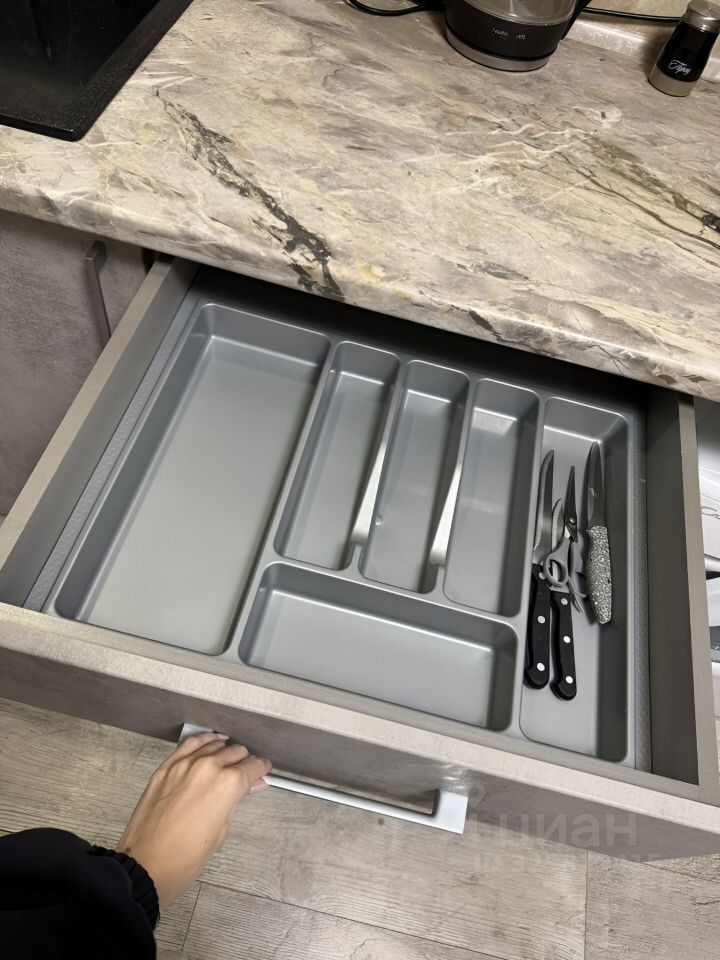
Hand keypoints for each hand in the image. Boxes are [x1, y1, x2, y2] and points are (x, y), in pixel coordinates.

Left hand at [117, 731, 270, 908]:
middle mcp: (208, 767)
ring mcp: (184, 764)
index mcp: (227, 785)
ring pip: (214, 745)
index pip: (253, 767)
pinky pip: (190, 744)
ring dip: (225, 751)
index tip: (263, 771)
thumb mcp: (220, 831)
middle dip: (244, 762)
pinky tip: (212, 743)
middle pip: (235, 752)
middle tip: (247, 772)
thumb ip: (235, 801)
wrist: (145, 867)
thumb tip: (250, 785)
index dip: (261, 769)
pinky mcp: (166, 768)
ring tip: (229, 760)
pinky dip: (204, 741)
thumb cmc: (184, 859)